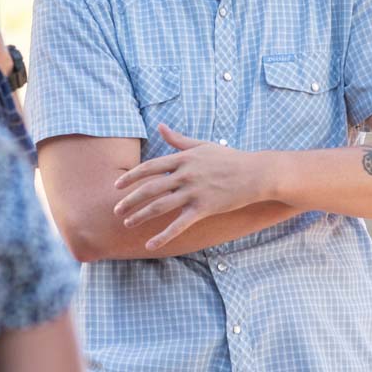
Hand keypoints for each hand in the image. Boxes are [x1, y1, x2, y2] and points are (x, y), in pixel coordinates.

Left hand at [113, 124, 268, 250]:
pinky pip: (178, 225)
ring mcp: (194, 192)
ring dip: (140, 216)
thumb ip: (179, 139)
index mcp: (183, 158)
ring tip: (127, 223)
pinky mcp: (203, 208)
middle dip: (130, 200)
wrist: (255, 174)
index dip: (131, 177)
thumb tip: (161, 127)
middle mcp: (185, 175)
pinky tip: (150, 244)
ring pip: (160, 206)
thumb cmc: (229, 158)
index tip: (117, 186)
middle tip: (116, 210)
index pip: (150, 168)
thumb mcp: (202, 145)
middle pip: (150, 189)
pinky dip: (163, 236)